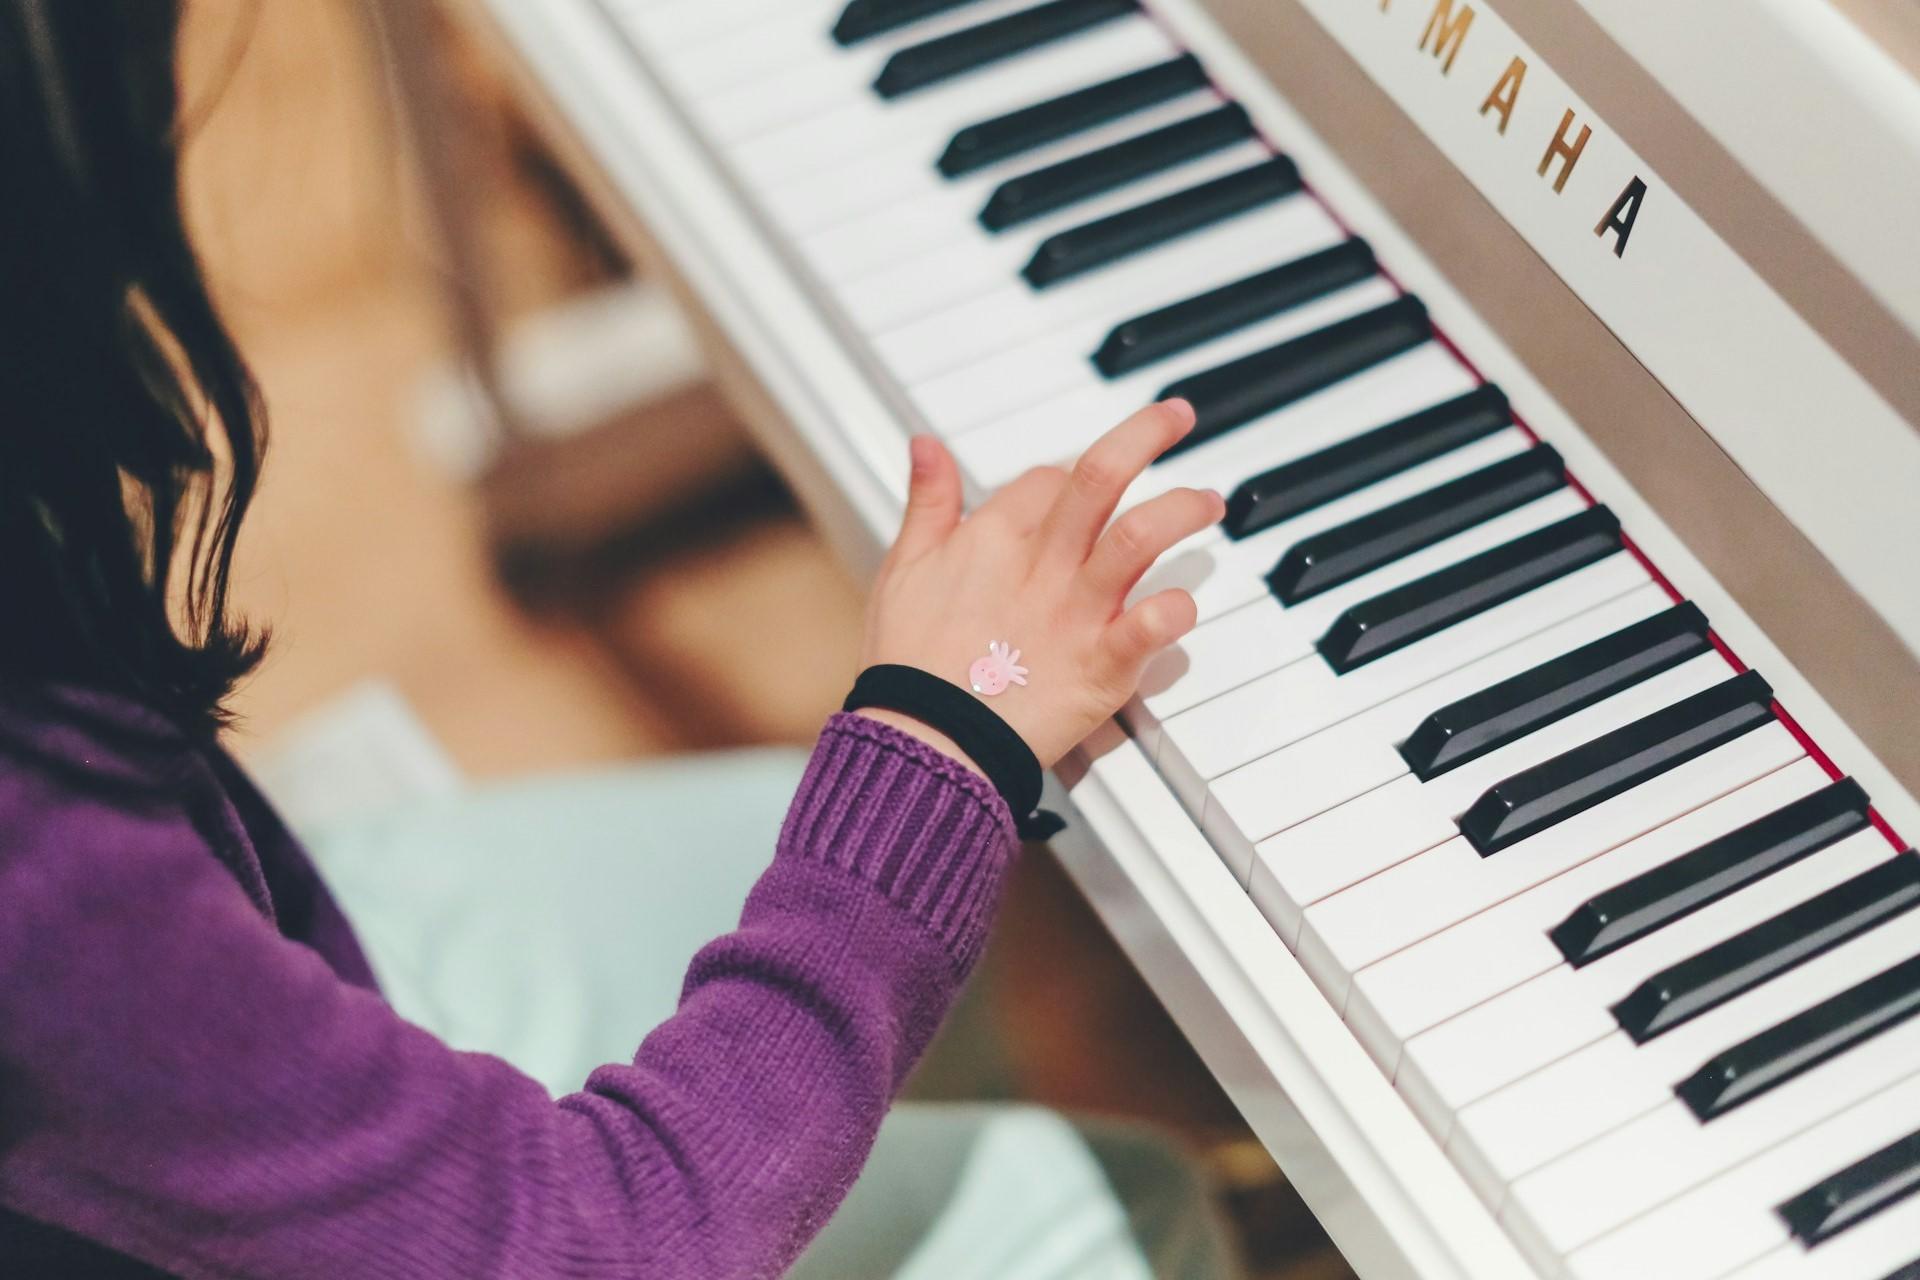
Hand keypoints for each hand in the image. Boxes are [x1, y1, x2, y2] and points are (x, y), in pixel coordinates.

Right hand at [858, 400, 1224, 770]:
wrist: (921, 742)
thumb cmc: (908, 663)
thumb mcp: (902, 569)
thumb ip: (927, 504)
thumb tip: (925, 444)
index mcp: (992, 537)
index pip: (1049, 480)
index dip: (1071, 478)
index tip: (1087, 492)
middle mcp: (1041, 563)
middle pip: (1100, 477)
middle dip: (1146, 435)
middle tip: (1178, 416)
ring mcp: (1074, 612)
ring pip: (1138, 537)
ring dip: (1180, 510)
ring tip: (1207, 502)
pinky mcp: (1099, 665)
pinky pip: (1147, 628)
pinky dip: (1173, 612)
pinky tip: (1184, 604)